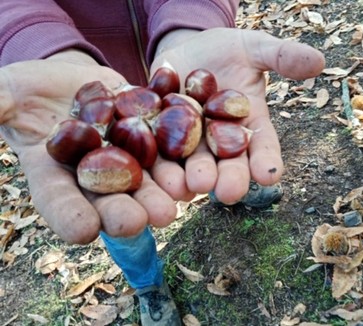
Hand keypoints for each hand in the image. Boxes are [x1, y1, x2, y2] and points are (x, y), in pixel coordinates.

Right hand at [0, 51, 178, 243]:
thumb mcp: (8, 94)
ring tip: (170, 206)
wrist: (72, 81)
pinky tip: (192, 171)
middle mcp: (95, 175)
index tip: (82, 231)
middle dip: (122, 211)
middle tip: (137, 223)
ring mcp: (126, 157)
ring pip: (145, 180)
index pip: (59, 200)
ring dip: (158, 194)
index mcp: (55, 174)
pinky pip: (167, 148)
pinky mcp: (151, 136)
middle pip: (108, 198)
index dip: (69, 216)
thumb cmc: (29, 91)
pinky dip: (180, 159)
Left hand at [151, 28, 324, 203]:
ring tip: (192, 187)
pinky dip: (160, 166)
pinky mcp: (159, 135)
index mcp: (250, 124)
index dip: (267, 161)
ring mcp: (190, 140)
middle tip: (228, 191)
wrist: (187, 48)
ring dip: (192, 179)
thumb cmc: (228, 50)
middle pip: (228, 164)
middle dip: (229, 178)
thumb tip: (319, 61)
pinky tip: (160, 178)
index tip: (271, 175)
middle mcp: (222, 140)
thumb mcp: (254, 48)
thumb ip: (282, 56)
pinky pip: (159, 153)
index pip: (263, 146)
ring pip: (193, 165)